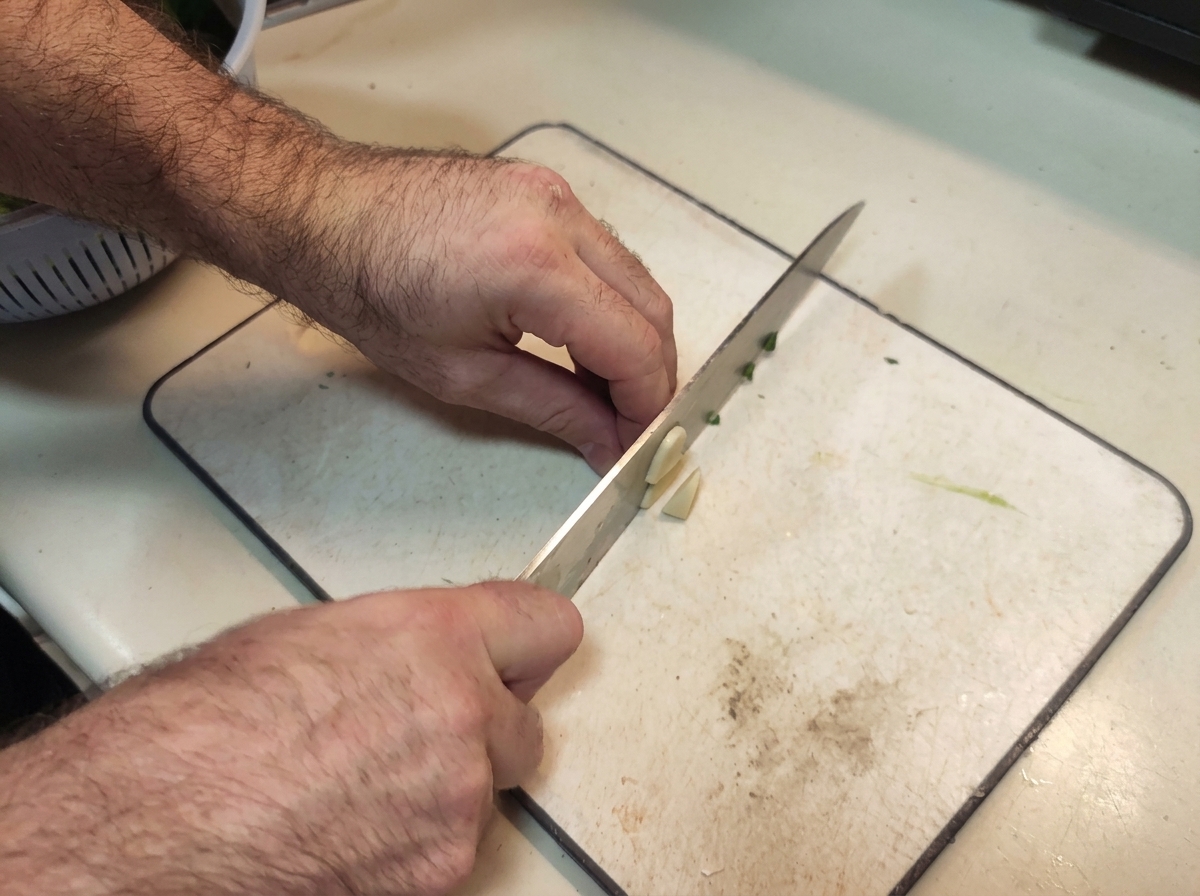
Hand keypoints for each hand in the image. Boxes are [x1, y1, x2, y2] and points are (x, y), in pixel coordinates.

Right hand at [0, 581, 582, 895]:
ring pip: (486, 793)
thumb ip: (399, 644)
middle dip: (485, 728)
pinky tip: (348, 829)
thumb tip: (419, 657)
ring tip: (357, 788)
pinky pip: (451, 847)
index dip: (527, 644)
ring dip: (444, 790)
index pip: (546, 626)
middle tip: (420, 733)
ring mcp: (459, 800)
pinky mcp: (441, 869)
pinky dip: (415, 842)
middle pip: (526, 725)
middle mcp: (465, 714)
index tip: (519, 656)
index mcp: (436, 637)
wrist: (159, 819)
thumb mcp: (312, 636)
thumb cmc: (204, 725)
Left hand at [288, 155, 678, 473]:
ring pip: (636, 279)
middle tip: (630, 427)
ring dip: (634, 340)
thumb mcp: (463, 374)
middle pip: (651, 308)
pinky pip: (606, 255)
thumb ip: (553, 409)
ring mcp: (557, 195)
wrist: (325, 217)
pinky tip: (583, 345)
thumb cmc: (372, 293)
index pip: (633, 345)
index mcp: (536, 266)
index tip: (640, 446)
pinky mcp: (548, 190)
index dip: (647, 404)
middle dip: (651, 376)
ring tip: (604, 393)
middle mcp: (559, 217)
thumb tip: (609, 444)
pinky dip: (610, 304)